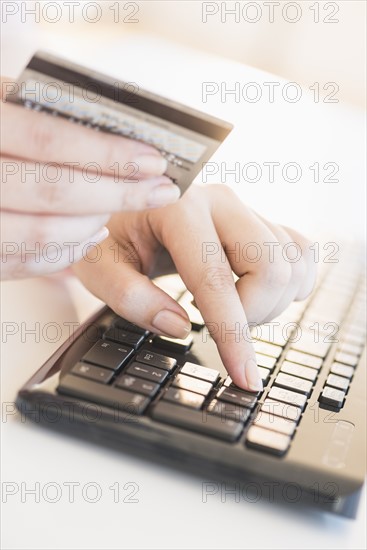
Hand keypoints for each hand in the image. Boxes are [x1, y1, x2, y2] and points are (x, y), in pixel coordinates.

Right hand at [0, 77, 179, 278]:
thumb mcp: (0, 105)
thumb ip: (43, 117)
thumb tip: (120, 138)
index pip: (47, 139)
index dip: (106, 152)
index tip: (155, 161)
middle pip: (52, 191)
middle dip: (117, 194)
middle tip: (160, 191)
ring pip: (41, 234)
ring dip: (92, 225)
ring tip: (119, 211)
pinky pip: (23, 263)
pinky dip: (65, 251)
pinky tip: (89, 235)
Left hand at [73, 184, 316, 390]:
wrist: (129, 203)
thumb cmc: (110, 231)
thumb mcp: (96, 264)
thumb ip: (129, 297)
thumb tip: (177, 327)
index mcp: (177, 208)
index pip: (214, 278)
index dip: (232, 333)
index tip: (244, 376)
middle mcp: (220, 202)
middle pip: (272, 267)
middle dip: (253, 313)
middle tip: (217, 324)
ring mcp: (245, 208)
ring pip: (291, 264)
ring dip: (269, 302)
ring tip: (229, 306)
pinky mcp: (261, 220)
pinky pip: (301, 253)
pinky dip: (290, 284)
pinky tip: (254, 292)